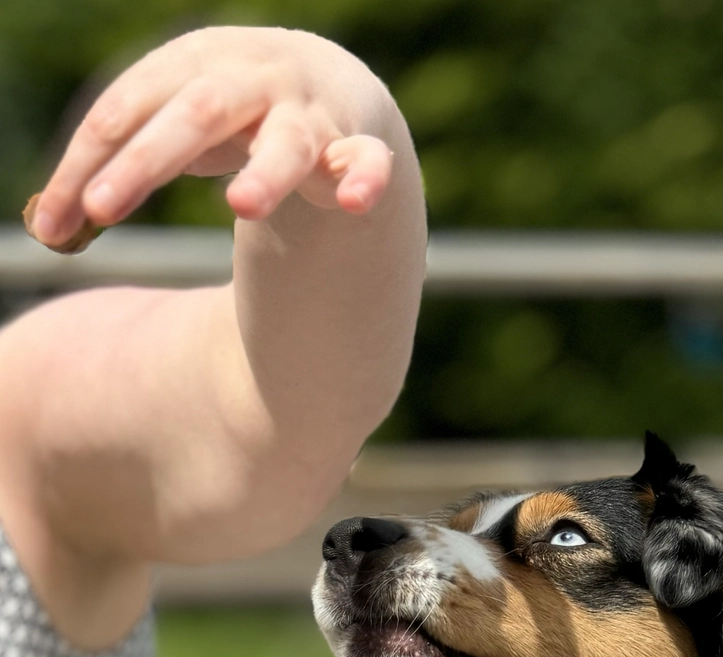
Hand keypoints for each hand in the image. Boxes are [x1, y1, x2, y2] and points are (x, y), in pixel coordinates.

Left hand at [30, 27, 394, 247]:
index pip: (129, 109)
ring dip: (266, 172)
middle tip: (102, 209)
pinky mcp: (359, 149)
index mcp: (193, 62)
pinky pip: (368, 165)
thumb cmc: (235, 113)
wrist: (331, 83)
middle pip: (194, 114)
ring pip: (287, 143)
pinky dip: (366, 181)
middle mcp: (252, 77)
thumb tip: (50, 225)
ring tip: (242, 205)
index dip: (87, 164)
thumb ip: (127, 161)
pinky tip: (354, 203)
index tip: (55, 223)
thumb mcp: (177, 124)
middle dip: (146, 160)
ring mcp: (309, 113)